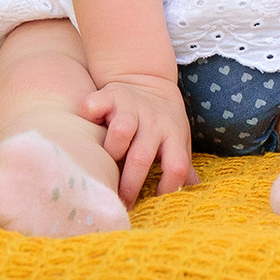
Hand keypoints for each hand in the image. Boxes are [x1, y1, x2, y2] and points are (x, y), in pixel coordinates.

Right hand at [77, 74, 202, 204]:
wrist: (146, 76)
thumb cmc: (161, 118)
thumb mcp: (178, 137)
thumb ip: (183, 163)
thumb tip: (195, 188)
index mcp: (173, 134)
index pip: (177, 166)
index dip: (168, 188)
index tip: (154, 201)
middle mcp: (153, 121)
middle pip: (142, 157)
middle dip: (129, 185)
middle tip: (120, 203)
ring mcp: (130, 106)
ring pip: (121, 131)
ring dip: (111, 151)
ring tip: (102, 167)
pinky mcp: (108, 95)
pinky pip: (94, 105)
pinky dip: (87, 116)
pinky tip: (85, 129)